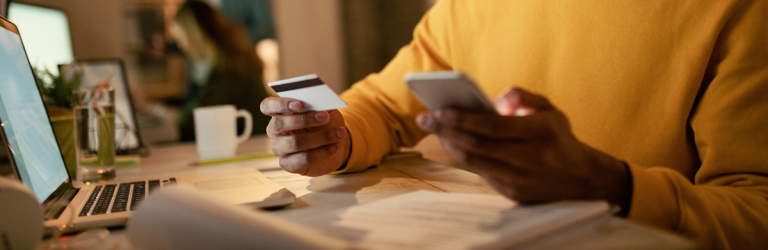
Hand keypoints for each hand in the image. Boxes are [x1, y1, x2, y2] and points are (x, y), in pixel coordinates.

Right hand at [261, 97, 350, 175]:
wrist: (335, 143)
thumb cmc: (325, 123)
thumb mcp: (325, 109)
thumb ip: (321, 103)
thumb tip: (322, 99)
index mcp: (278, 112)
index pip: (267, 106)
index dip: (280, 104)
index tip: (299, 104)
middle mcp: (274, 131)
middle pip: (279, 124)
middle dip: (304, 119)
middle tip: (325, 116)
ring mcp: (280, 149)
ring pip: (295, 143)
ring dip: (321, 137)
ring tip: (340, 132)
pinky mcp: (289, 165)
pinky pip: (304, 159)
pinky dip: (323, 151)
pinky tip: (336, 145)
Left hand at [416, 88, 631, 209]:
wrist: (581, 179)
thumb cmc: (557, 137)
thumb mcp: (549, 109)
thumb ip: (522, 96)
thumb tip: (497, 99)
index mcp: (541, 132)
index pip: (492, 126)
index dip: (462, 118)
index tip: (439, 110)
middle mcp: (531, 159)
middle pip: (477, 145)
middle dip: (446, 131)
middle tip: (425, 119)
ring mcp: (521, 180)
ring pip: (474, 162)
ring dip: (450, 144)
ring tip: (436, 129)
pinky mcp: (514, 194)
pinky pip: (481, 173)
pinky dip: (464, 158)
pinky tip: (453, 143)